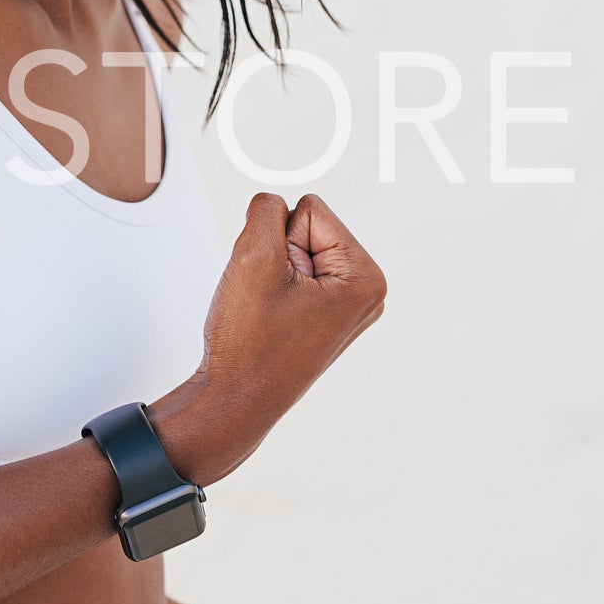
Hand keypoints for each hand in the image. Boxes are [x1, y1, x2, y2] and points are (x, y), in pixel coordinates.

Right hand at [187, 193, 387, 481]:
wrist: (235, 400)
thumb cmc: (248, 340)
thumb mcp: (253, 255)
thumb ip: (267, 209)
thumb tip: (275, 203)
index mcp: (365, 276)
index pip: (309, 208)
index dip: (277, 240)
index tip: (274, 286)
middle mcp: (367, 290)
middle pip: (307, 227)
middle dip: (276, 254)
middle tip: (268, 301)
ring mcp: (348, 305)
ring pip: (295, 249)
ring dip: (271, 271)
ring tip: (268, 311)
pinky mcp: (327, 314)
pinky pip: (294, 274)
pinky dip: (273, 287)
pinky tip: (270, 319)